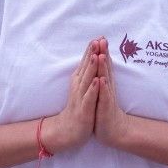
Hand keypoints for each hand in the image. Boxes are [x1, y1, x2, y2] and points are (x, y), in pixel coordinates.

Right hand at [40, 38, 99, 153]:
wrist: (68, 130)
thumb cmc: (78, 108)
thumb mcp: (82, 88)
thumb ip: (86, 74)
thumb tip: (90, 58)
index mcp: (79, 81)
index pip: (86, 62)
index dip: (91, 50)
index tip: (99, 36)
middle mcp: (78, 86)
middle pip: (86, 67)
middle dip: (92, 53)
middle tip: (97, 39)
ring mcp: (81, 98)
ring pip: (87, 80)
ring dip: (91, 67)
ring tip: (97, 55)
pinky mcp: (84, 109)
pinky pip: (89, 98)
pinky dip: (93, 89)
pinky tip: (97, 81)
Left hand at [92, 38, 133, 149]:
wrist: (114, 130)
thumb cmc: (105, 109)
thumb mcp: (103, 91)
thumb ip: (104, 77)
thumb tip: (102, 63)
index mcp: (106, 83)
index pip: (104, 65)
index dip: (102, 51)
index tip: (99, 37)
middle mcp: (108, 88)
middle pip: (106, 68)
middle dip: (104, 54)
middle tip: (102, 39)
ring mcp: (107, 97)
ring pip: (105, 80)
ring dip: (104, 68)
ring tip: (102, 55)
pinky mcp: (105, 108)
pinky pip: (104, 97)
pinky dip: (102, 89)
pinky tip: (101, 81)